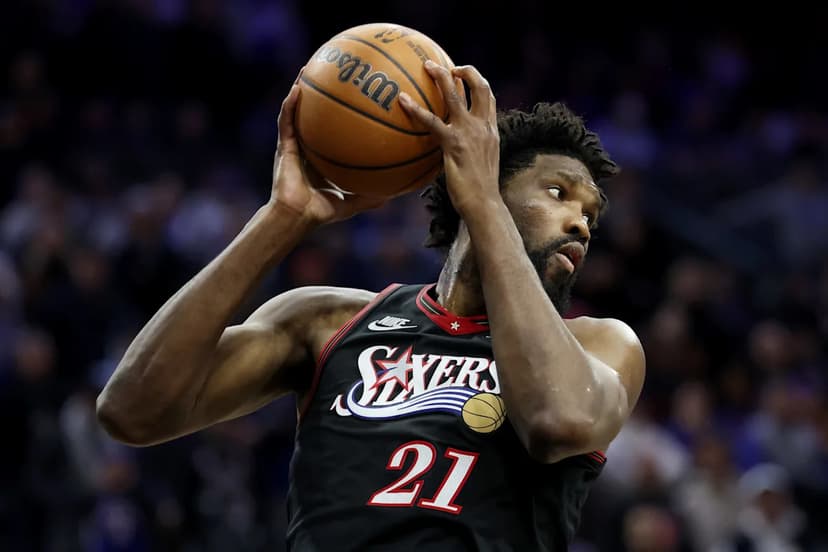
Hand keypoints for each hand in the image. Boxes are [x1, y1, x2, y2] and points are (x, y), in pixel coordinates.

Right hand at [271, 71, 386, 224]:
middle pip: (312, 116)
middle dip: (318, 96)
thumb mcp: (351, 202)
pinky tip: (297, 89)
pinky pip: (286, 121)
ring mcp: (293, 146)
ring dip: (299, 90)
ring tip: (307, 70)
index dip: (337, 117)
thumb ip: (369, 197)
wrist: (296, 217)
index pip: (329, 132)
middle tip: (330, 75)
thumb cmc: (319, 212)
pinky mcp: (283, 147)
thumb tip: (392, 195)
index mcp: (319, 158)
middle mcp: (306, 148)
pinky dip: (290, 104)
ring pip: (295, 112)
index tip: (351, 101)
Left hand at [399, 61, 499, 215]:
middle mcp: (483, 127)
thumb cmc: (480, 193)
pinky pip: (431, 121)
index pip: (489, 98)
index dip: (477, 82)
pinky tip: (402, 100)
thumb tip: (452, 151)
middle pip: (479, 87)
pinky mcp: (453, 144)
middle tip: (445, 65)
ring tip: (426, 65)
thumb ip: (471, 151)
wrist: (485, 204)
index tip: (464, 75)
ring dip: (441, 77)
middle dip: (464, 71)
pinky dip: (415, 109)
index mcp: (492, 131)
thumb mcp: (481, 166)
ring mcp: (469, 133)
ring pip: (455, 95)